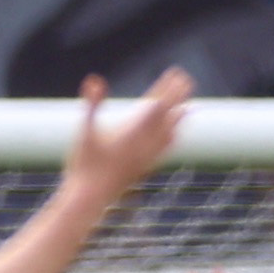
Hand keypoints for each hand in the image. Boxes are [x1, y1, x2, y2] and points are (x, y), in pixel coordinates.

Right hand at [60, 70, 194, 202]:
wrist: (90, 198)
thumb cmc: (84, 164)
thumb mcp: (84, 130)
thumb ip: (92, 104)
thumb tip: (93, 79)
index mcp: (133, 131)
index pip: (157, 103)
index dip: (168, 87)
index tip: (177, 73)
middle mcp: (145, 143)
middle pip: (168, 114)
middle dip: (178, 96)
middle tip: (187, 80)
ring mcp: (147, 156)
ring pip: (170, 132)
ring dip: (179, 117)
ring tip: (189, 107)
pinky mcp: (145, 167)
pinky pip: (164, 149)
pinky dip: (172, 137)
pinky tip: (174, 136)